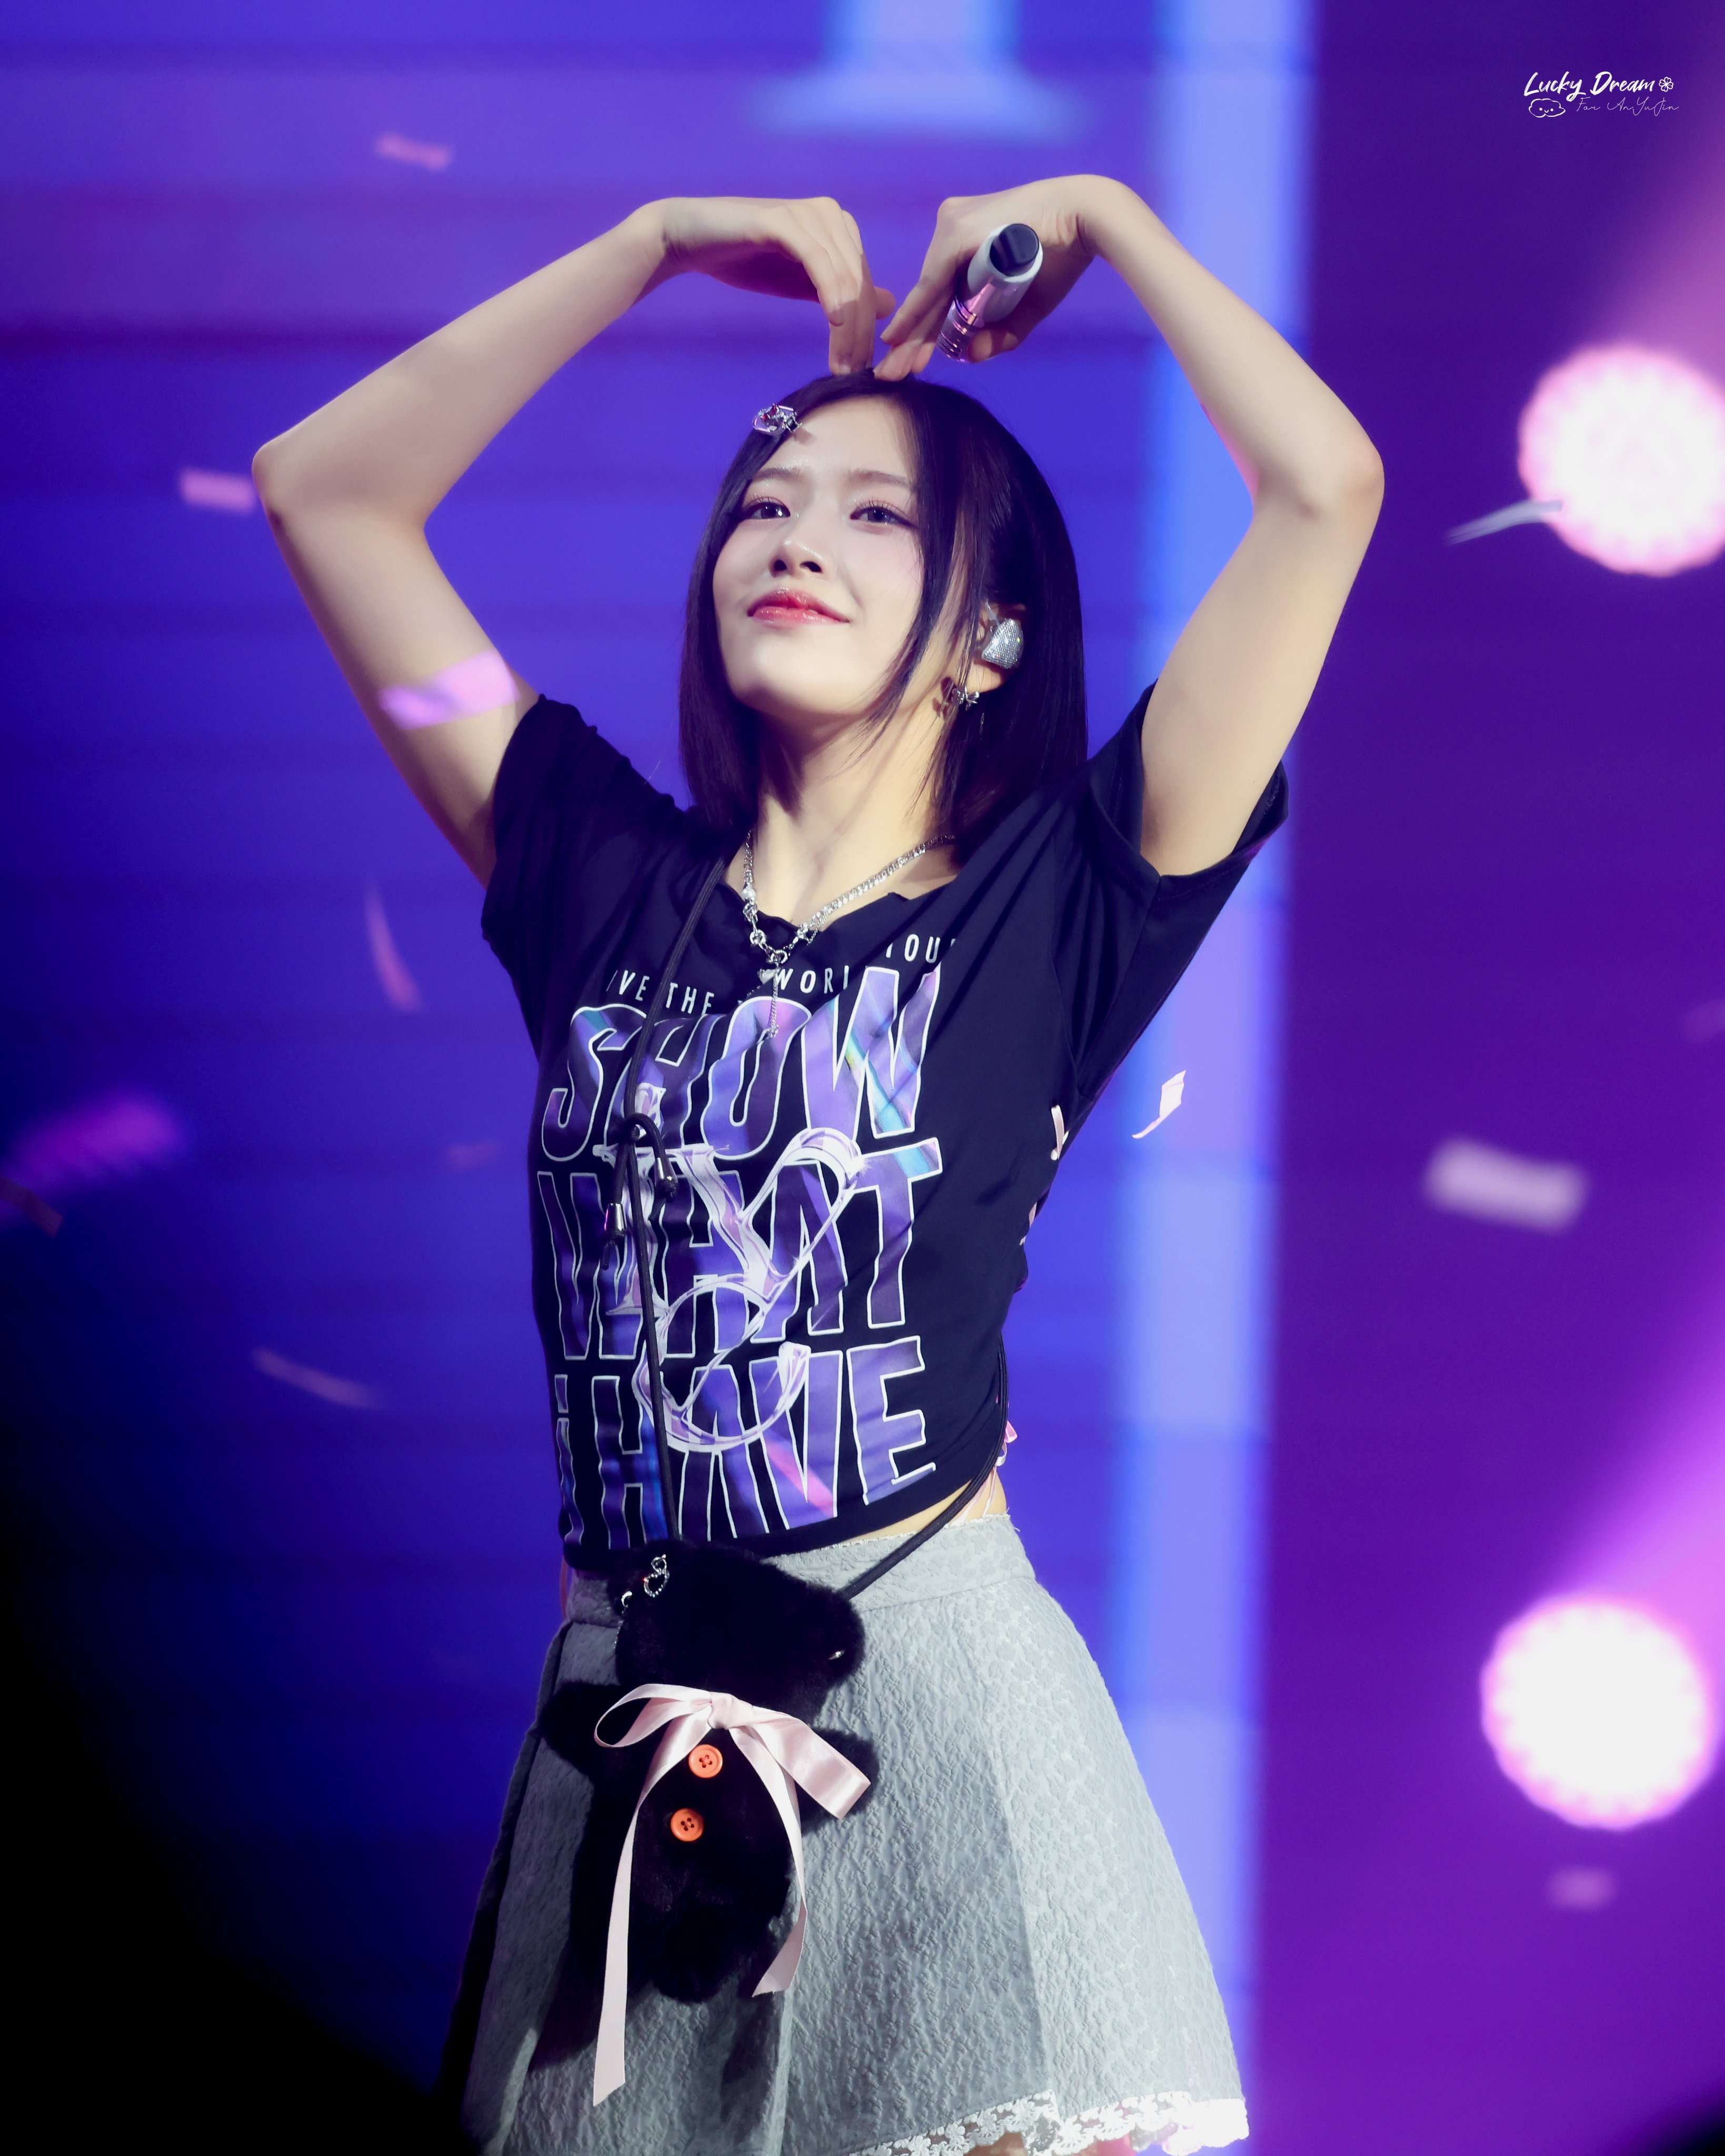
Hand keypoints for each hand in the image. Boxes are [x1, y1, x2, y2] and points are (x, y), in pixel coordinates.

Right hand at [650, 196, 896, 374]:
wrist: (694, 240)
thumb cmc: (746, 261)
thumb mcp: (801, 284)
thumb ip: (840, 294)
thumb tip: (888, 306)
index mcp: (839, 228)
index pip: (864, 283)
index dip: (866, 330)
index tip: (860, 370)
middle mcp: (831, 214)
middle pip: (858, 282)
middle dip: (859, 333)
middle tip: (853, 374)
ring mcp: (808, 213)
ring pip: (842, 275)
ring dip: (847, 325)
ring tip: (842, 364)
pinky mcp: (783, 219)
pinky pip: (817, 260)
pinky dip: (829, 291)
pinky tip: (834, 322)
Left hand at [872, 177, 1118, 379]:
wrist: (1083, 218)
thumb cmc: (1062, 255)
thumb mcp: (1026, 306)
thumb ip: (999, 333)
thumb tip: (969, 355)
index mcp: (967, 238)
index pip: (941, 293)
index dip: (926, 330)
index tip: (911, 363)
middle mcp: (952, 229)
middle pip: (930, 296)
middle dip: (912, 339)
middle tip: (891, 374)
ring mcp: (951, 229)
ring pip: (928, 294)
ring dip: (912, 335)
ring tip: (894, 371)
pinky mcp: (956, 235)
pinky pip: (931, 285)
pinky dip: (914, 313)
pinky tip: (897, 339)